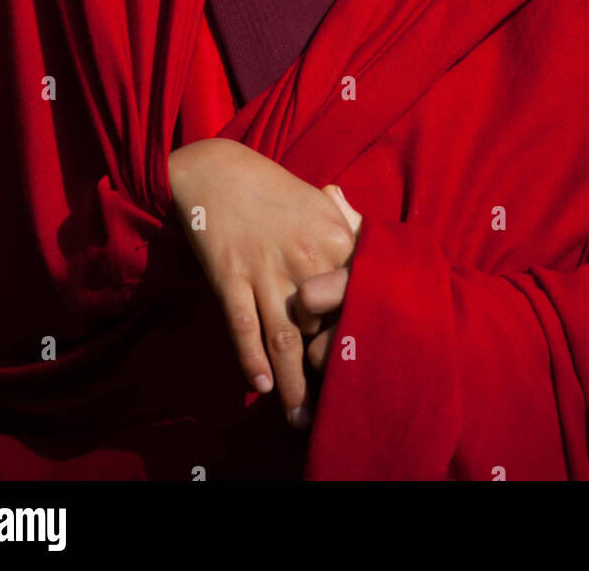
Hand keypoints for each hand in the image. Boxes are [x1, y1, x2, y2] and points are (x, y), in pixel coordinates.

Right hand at [167, 139, 357, 427]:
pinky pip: (244, 325)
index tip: (365, 366)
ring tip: (301, 419)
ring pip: (285, 337)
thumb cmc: (272, 191)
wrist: (215, 170)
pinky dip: (252, 358)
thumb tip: (373, 266)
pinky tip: (261, 385)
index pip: (357, 299)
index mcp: (333, 237)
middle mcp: (304, 257)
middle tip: (336, 406)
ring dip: (293, 383)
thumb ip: (349, 234)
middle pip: (324, 327)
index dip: (360, 336)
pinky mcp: (230, 276)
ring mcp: (265, 268)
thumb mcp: (320, 205)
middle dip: (328, 369)